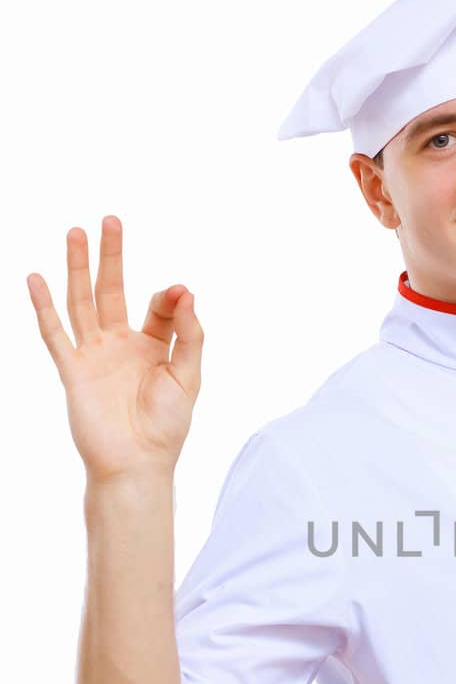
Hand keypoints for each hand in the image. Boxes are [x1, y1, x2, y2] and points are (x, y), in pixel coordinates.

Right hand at [27, 215, 203, 482]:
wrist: (137, 464)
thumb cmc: (167, 426)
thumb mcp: (189, 375)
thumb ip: (190, 333)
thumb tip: (186, 290)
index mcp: (154, 346)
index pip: (158, 306)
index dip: (170, 296)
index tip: (180, 292)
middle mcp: (120, 345)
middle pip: (112, 290)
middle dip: (112, 256)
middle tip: (111, 220)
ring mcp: (94, 355)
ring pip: (82, 302)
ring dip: (78, 268)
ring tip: (76, 232)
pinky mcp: (73, 370)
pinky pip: (54, 333)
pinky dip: (44, 306)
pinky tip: (36, 278)